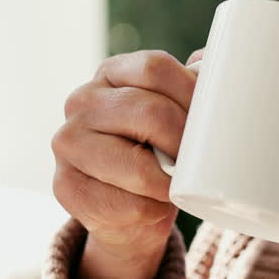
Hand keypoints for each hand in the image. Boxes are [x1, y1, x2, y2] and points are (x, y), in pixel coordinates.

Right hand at [51, 50, 198, 278]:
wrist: (128, 209)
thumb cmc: (158, 152)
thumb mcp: (174, 113)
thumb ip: (193, 87)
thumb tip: (212, 66)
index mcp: (111, 73)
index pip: (154, 68)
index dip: (191, 93)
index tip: (211, 120)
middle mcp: (81, 102)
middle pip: (149, 112)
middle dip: (184, 143)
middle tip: (198, 162)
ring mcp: (67, 144)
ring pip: (137, 167)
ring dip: (168, 184)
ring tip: (177, 186)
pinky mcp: (65, 187)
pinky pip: (126, 204)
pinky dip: (151, 212)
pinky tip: (153, 207)